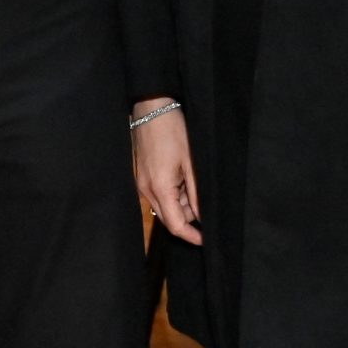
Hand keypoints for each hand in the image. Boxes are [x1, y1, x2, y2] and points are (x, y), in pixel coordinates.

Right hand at [130, 101, 200, 244]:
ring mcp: (141, 183)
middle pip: (169, 218)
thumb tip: (202, 216)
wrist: (151, 108)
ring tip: (194, 181)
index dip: (192, 236)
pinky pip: (159, 194)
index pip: (175, 225)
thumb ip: (196, 194)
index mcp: (159, 188)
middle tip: (205, 203)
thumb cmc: (173, 131)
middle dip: (188, 218)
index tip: (206, 240)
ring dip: (181, 203)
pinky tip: (183, 177)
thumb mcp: (191, 163)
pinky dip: (173, 193)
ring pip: (164, 206)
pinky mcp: (141, 176)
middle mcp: (146, 190)